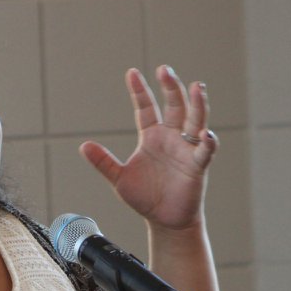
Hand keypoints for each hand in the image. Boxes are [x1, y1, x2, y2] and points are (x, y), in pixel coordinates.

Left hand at [79, 65, 217, 231]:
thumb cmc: (145, 198)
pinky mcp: (197, 166)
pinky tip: (206, 135)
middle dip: (171, 87)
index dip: (139, 91)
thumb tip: (83, 146)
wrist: (164, 220)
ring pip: (195, 120)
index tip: (132, 73)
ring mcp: (186, 149)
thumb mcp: (119, 179)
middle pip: (174, 105)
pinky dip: (207, 142)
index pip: (146, 108)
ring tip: (198, 87)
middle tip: (164, 70)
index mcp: (151, 137)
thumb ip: (103, 162)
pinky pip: (204, 151)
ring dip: (197, 104)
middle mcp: (171, 138)